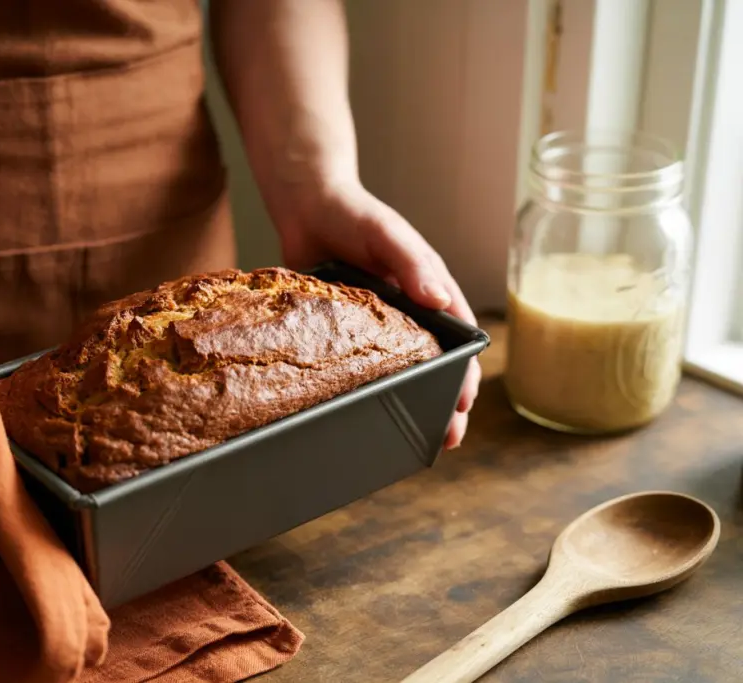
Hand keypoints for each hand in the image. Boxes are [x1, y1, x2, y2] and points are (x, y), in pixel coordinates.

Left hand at [274, 179, 480, 448]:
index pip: (457, 340)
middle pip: (433, 364)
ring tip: (412, 439)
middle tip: (444, 439)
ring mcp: (379, 325)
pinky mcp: (345, 330)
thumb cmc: (355, 214)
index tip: (463, 405)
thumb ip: (413, 264)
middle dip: (442, 401)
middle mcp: (410, 313)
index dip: (463, 374)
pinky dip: (367, 389)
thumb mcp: (388, 235)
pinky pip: (359, 365)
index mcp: (430, 291)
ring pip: (398, 371)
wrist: (306, 207)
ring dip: (408, 401)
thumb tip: (440, 299)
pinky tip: (363, 412)